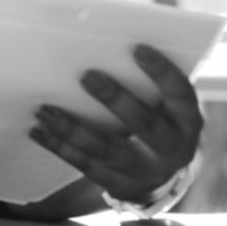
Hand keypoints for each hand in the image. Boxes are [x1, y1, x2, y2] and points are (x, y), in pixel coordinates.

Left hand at [27, 44, 203, 202]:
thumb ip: (144, 79)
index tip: (137, 48)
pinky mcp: (120, 185)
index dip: (162, 71)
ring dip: (74, 129)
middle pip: (146, 125)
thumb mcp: (163, 102)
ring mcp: (148, 172)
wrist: (161, 174)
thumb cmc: (156, 119)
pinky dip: (60, 147)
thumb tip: (103, 39)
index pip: (180, 93)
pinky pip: (87, 166)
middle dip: (117, 100)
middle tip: (87, 75)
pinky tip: (38, 131)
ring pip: (109, 150)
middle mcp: (174, 149)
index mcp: (188, 120)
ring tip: (45, 108)